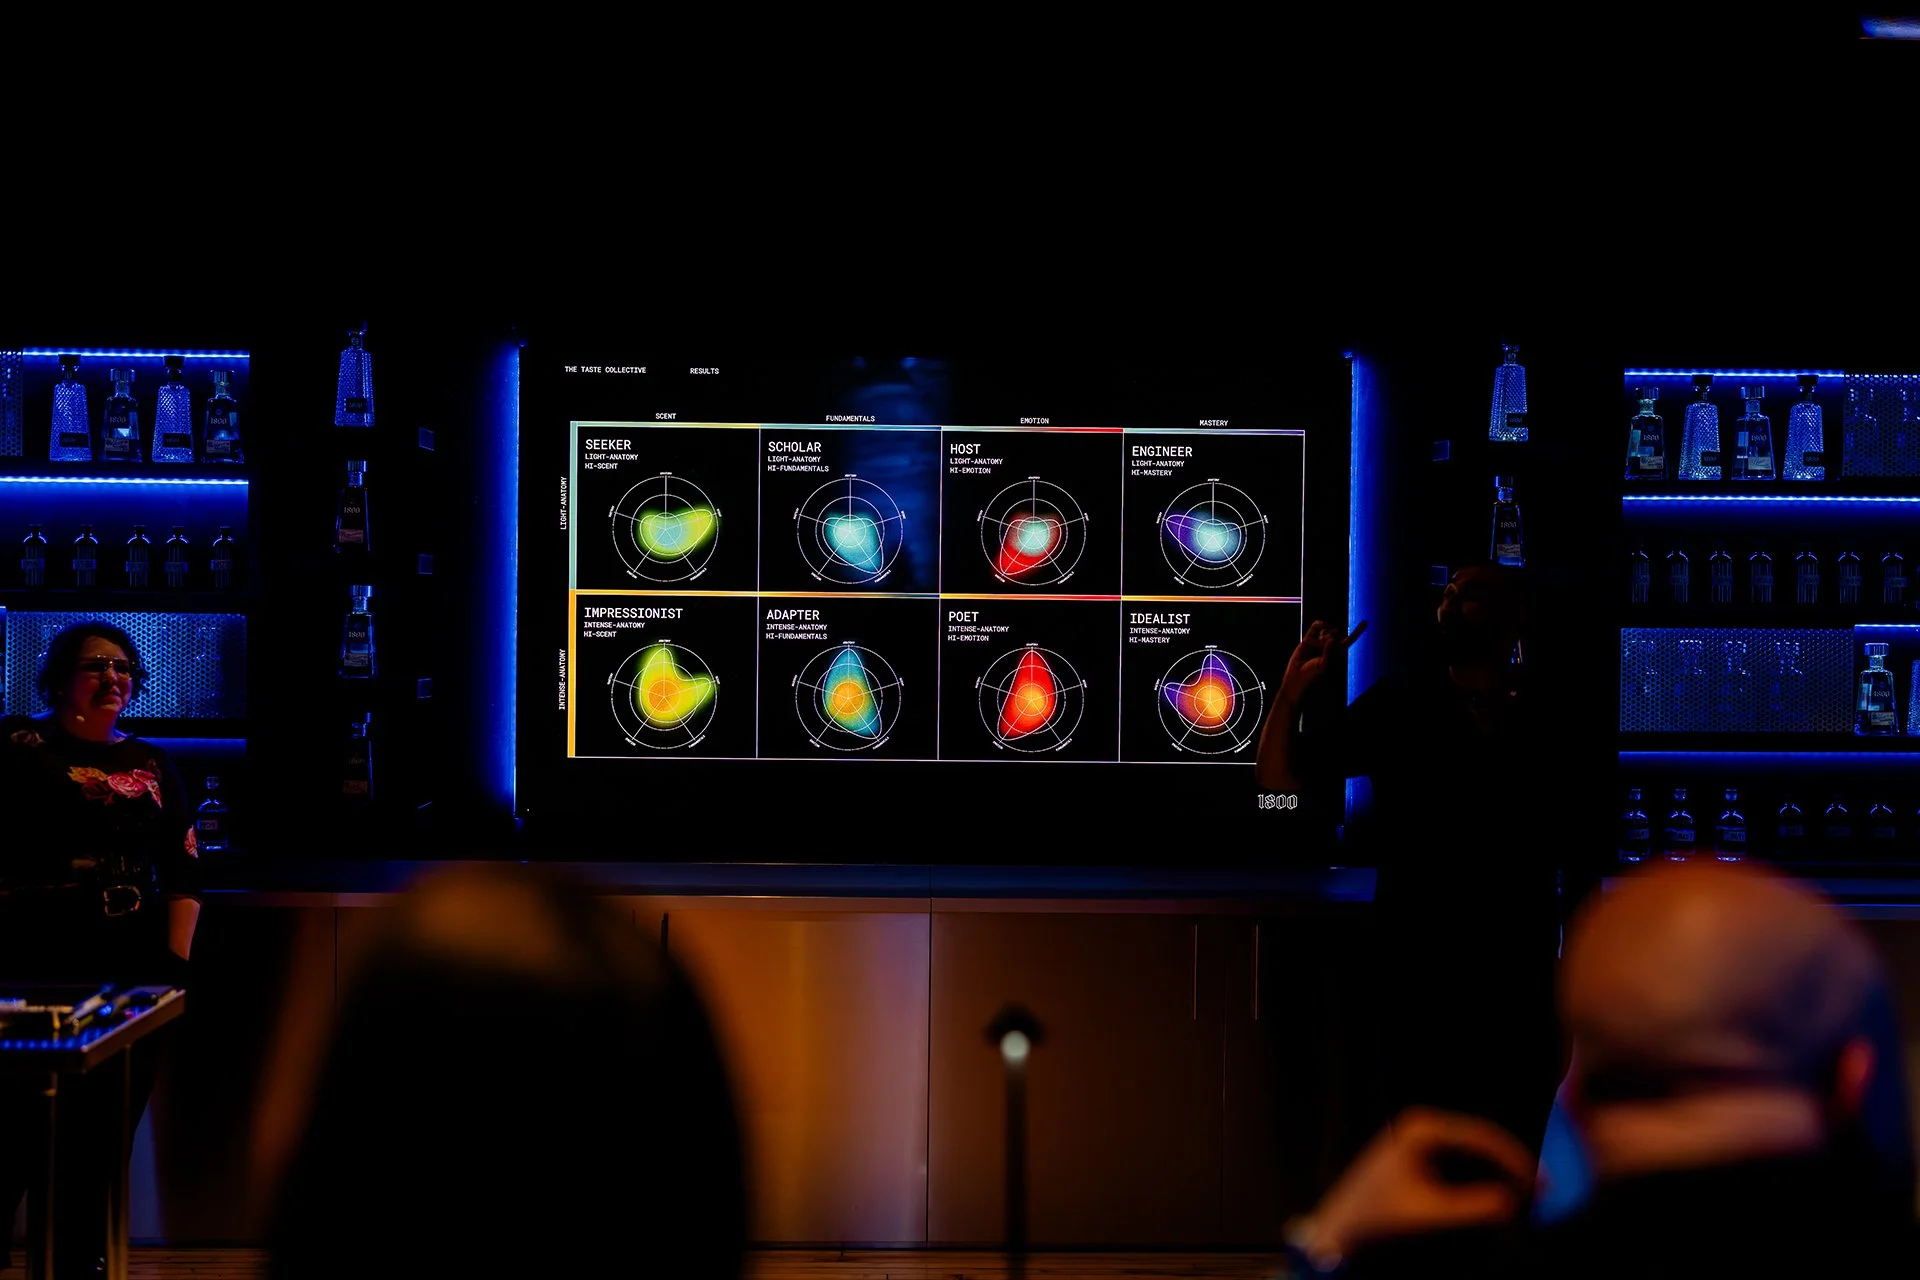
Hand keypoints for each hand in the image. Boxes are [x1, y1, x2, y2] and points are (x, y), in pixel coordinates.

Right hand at [1280, 619, 1365, 706]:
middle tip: (1325, 645)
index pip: (1349, 640)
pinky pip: (1315, 627)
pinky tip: (1320, 624)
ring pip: (1326, 629)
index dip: (1357, 631)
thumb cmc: (1312, 674)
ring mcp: (1319, 642)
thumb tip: (1331, 639)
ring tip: (1317, 645)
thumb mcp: (1324, 665)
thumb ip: (1328, 652)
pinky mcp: (1308, 639)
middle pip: (1336, 632)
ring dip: (1323, 634)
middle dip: (1332, 636)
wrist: (1296, 675)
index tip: (1366, 622)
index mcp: (1337, 653)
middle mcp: (1329, 646)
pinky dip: (1318, 625)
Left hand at [1305, 1108, 1533, 1259]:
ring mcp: (1420, 1141)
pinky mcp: (1420, 1159)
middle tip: (1543, 1193)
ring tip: (1527, 1199)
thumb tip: (1515, 1203)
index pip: (1482, 1137)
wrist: (1340, 1230)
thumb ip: (1473, 1207)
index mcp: (1422, 1129)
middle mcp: (1422, 1127)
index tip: (1540, 1184)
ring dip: (1499, 1176)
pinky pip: (1461, 1166)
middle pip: (1481, 1143)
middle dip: (1511, 1169)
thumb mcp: (1430, 1215)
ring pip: (1473, 1156)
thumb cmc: (1379, 1219)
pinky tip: (1499, 1201)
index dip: (1515, 1160)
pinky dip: (1481, 1182)